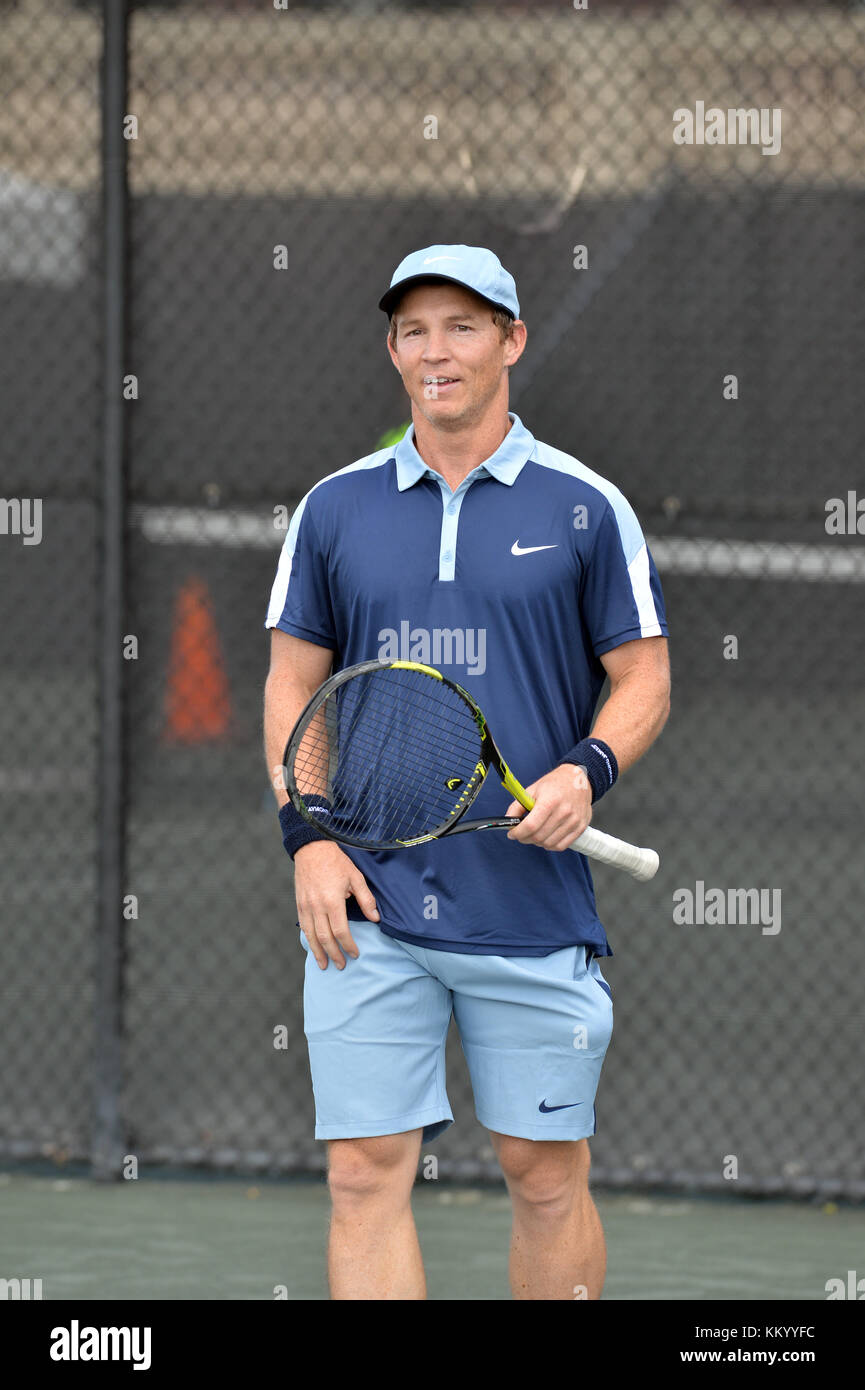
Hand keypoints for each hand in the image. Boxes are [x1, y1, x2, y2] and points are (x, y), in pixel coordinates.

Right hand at [293, 839, 378, 969]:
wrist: (312, 849)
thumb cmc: (336, 862)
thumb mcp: (356, 877)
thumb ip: (366, 899)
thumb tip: (375, 918)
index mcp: (332, 901)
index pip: (341, 931)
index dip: (349, 945)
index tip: (355, 954)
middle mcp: (317, 906)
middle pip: (325, 938)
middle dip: (334, 954)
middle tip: (342, 965)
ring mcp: (306, 906)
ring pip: (311, 936)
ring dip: (318, 952)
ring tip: (325, 965)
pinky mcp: (299, 904)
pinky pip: (304, 927)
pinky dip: (309, 940)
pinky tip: (314, 948)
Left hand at [505, 764, 591, 851]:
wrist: (579, 780)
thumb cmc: (555, 784)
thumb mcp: (533, 790)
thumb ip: (517, 806)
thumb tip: (508, 821)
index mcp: (550, 800)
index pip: (531, 825)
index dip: (518, 833)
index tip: (512, 833)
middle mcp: (564, 812)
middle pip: (539, 836)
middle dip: (525, 838)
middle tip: (521, 834)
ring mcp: (574, 821)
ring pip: (549, 843)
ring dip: (537, 843)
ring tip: (533, 835)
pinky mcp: (580, 827)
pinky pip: (561, 846)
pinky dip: (550, 845)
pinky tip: (546, 838)